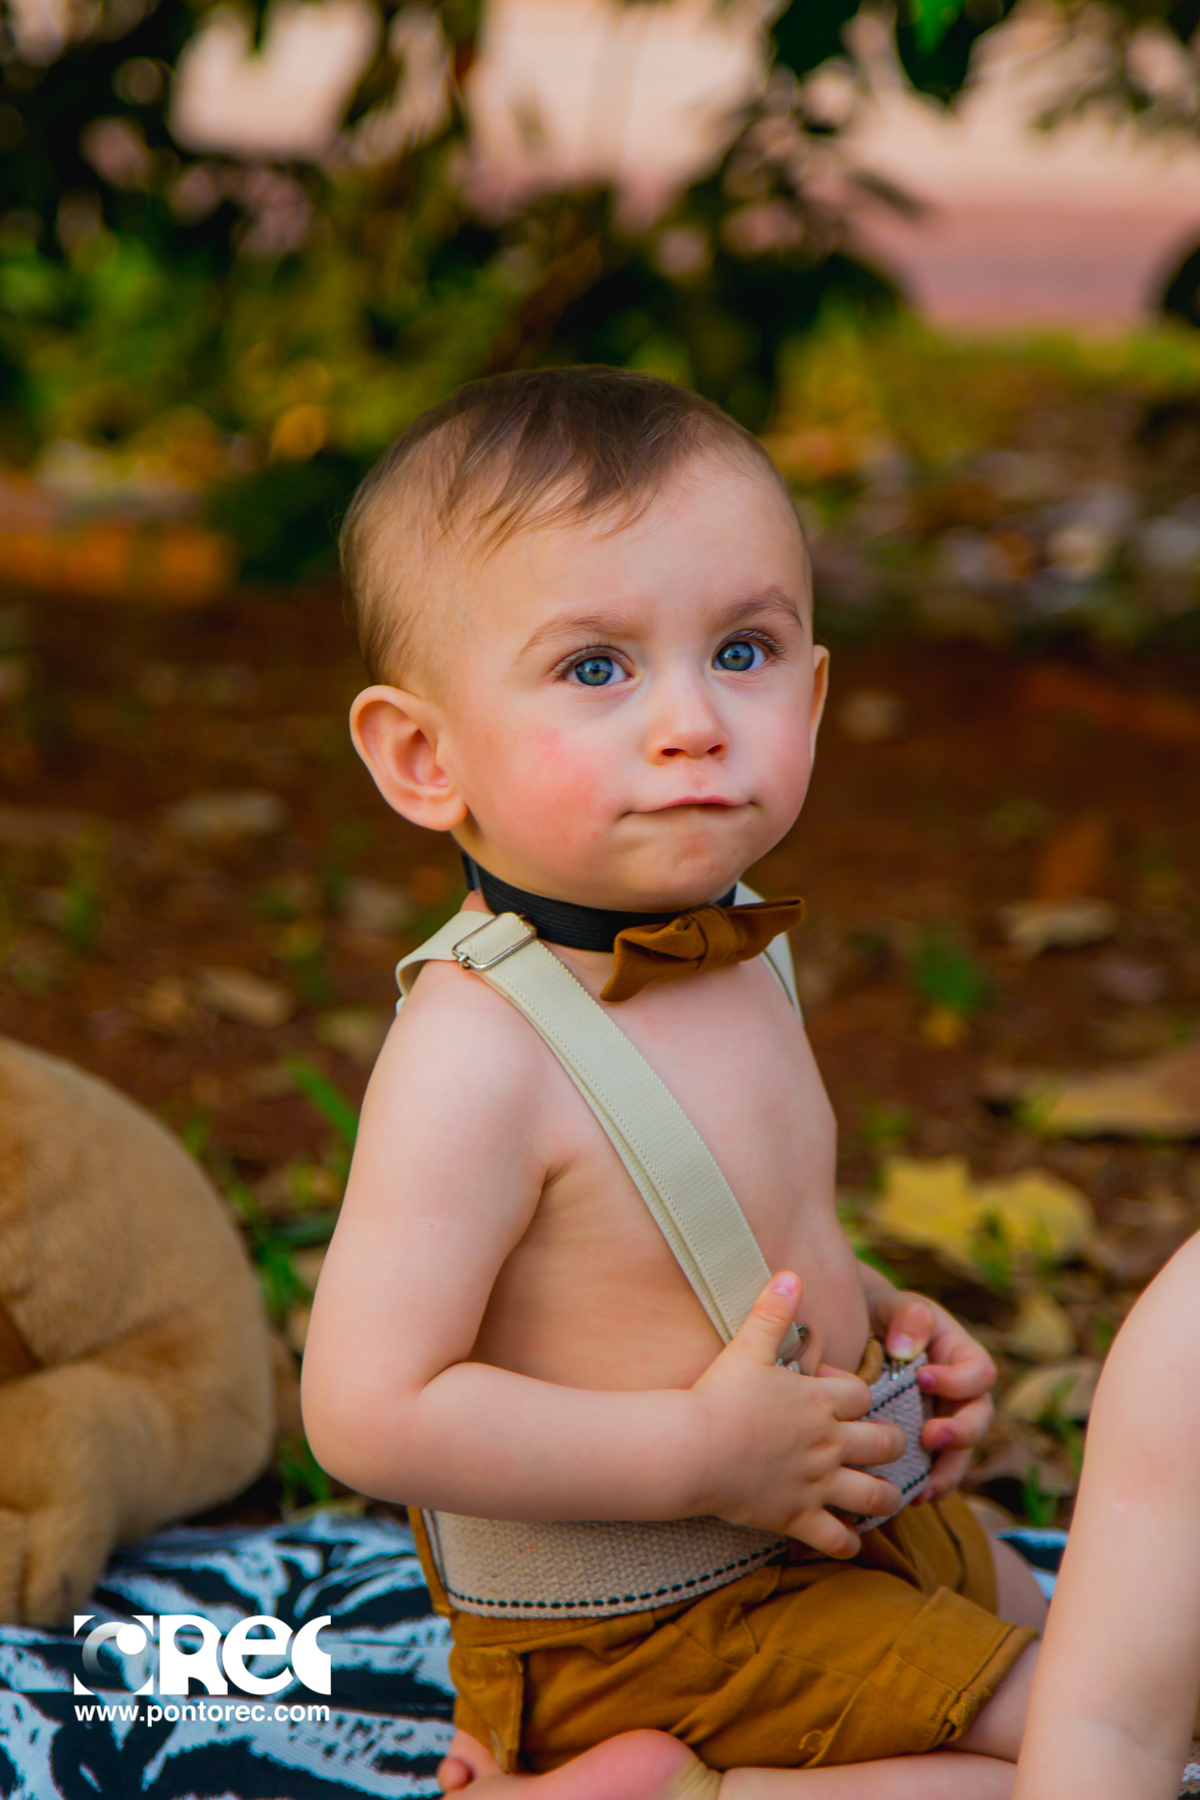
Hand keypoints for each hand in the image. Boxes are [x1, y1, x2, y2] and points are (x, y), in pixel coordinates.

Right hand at [691, 1272, 906, 1558]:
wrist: (692, 1449)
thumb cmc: (718, 1395)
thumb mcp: (746, 1347)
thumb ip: (772, 1311)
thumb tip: (791, 1274)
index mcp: (820, 1402)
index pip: (863, 1394)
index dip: (855, 1392)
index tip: (831, 1395)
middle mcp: (829, 1444)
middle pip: (887, 1442)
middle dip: (888, 1442)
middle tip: (874, 1444)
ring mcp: (817, 1484)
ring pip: (878, 1496)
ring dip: (883, 1495)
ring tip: (876, 1492)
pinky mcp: (798, 1518)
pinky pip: (839, 1541)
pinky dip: (847, 1541)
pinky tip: (843, 1536)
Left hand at [869, 1286, 996, 1499]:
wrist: (859, 1330)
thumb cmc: (883, 1314)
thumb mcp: (896, 1305)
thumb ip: (908, 1317)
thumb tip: (906, 1350)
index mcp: (961, 1354)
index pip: (980, 1372)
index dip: (959, 1380)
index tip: (924, 1377)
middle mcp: (961, 1391)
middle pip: (980, 1418)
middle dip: (961, 1432)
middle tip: (930, 1436)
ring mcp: (946, 1418)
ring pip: (962, 1452)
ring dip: (947, 1471)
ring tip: (924, 1488)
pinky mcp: (926, 1441)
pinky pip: (938, 1467)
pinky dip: (929, 1483)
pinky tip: (913, 1496)